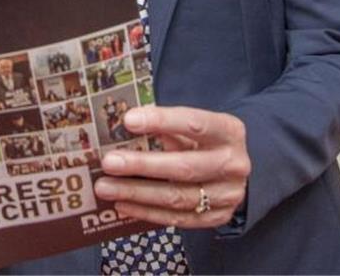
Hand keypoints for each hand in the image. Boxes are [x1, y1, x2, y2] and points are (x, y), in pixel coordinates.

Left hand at [92, 106, 249, 228]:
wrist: (234, 167)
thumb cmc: (203, 140)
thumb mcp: (193, 126)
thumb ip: (167, 126)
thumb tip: (123, 127)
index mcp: (229, 131)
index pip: (194, 124)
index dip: (161, 121)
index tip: (128, 120)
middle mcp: (234, 164)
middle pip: (184, 167)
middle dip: (142, 165)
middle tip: (108, 162)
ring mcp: (228, 194)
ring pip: (178, 197)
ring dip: (137, 193)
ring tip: (105, 187)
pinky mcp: (218, 217)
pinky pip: (178, 219)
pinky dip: (147, 212)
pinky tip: (122, 205)